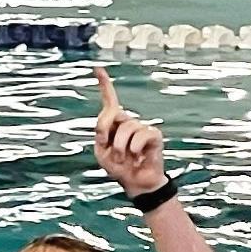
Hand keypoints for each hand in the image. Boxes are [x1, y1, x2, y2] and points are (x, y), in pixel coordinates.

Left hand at [91, 66, 166, 194]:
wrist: (136, 183)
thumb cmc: (119, 168)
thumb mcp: (101, 152)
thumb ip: (101, 133)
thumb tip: (114, 118)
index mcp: (114, 124)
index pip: (110, 101)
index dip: (104, 84)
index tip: (97, 68)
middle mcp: (128, 122)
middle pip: (112, 114)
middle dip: (104, 130)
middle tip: (107, 148)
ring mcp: (142, 128)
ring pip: (126, 127)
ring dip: (120, 147)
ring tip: (124, 158)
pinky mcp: (154, 135)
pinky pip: (141, 136)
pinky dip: (135, 148)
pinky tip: (138, 157)